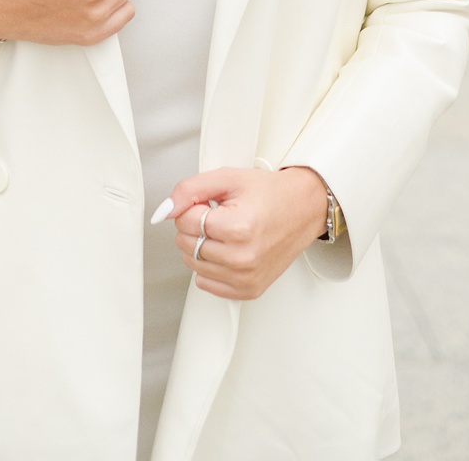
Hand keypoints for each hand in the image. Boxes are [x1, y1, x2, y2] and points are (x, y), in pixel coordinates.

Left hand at [160, 166, 330, 299]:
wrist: (304, 210)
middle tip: (217, 216)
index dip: (191, 208)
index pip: (185, 222)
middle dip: (193, 227)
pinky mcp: (250, 289)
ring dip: (200, 246)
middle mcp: (243, 258)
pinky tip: (225, 250)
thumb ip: (189, 190)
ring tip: (224, 232)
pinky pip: (207, 284)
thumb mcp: (227, 178)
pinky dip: (209, 267)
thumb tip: (164, 209)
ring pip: (193, 264)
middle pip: (187, 244)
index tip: (208, 204)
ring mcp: (247, 277)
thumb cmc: (270, 194)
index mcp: (238, 228)